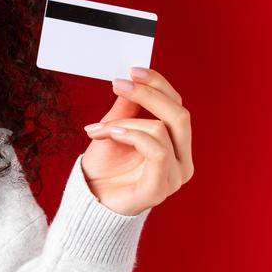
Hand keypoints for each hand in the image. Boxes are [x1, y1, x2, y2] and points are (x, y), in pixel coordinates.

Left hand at [79, 66, 193, 216]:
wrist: (89, 201)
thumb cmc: (104, 168)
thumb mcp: (114, 130)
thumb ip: (127, 109)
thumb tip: (133, 79)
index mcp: (176, 144)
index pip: (177, 106)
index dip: (159, 84)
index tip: (133, 70)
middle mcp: (182, 160)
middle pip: (178, 114)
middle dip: (148, 94)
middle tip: (119, 84)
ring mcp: (173, 176)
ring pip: (161, 129)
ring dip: (125, 122)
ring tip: (100, 128)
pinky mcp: (159, 188)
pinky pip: (156, 151)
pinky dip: (131, 135)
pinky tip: (110, 134)